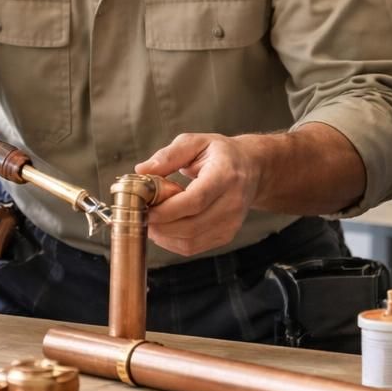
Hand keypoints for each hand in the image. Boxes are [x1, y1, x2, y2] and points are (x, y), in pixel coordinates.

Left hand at [135, 133, 261, 255]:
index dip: (167, 209)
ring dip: (163, 236)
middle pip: (191, 226)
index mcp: (225, 175)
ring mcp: (232, 223)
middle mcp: (233, 202)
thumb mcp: (195, 142)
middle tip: (140, 214)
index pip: (195, 201)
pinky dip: (172, 241)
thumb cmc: (220, 153)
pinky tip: (164, 227)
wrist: (251, 168)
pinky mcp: (226, 235)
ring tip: (150, 220)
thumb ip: (168, 156)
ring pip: (190, 241)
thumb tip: (141, 170)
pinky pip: (193, 247)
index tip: (144, 208)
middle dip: (159, 225)